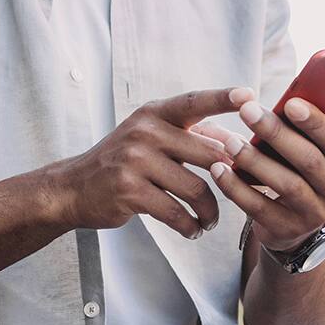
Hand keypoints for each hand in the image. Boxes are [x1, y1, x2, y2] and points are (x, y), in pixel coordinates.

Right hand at [44, 89, 239, 239]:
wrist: (74, 188)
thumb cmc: (124, 161)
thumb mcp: (151, 138)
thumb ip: (190, 136)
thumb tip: (237, 141)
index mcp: (155, 113)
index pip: (195, 102)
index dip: (223, 98)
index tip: (250, 95)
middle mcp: (145, 131)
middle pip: (208, 154)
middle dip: (230, 177)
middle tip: (240, 192)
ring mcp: (135, 160)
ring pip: (196, 189)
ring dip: (210, 211)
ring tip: (210, 220)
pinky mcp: (129, 191)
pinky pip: (176, 212)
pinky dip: (189, 226)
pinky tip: (192, 230)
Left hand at [193, 92, 324, 251]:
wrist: (294, 222)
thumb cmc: (306, 168)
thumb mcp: (323, 147)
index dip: (317, 123)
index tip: (290, 103)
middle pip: (308, 161)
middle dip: (277, 134)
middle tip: (248, 110)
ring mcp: (312, 214)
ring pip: (285, 185)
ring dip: (255, 161)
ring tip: (229, 141)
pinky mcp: (284, 229)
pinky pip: (258, 207)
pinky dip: (236, 188)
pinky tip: (218, 169)